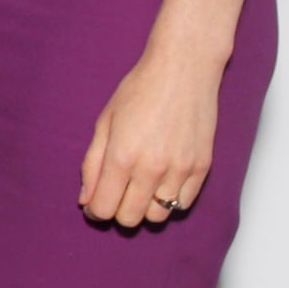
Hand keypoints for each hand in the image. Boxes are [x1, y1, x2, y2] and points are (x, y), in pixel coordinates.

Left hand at [78, 43, 219, 228]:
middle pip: (129, 218)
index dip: (95, 211)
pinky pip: (183, 203)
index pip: (104, 209)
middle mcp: (152, 168)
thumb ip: (93, 165)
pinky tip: (162, 181)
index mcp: (122, 157)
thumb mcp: (104, 123)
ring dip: (145, 207)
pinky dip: (170, 199)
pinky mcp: (202, 167)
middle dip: (117, 210)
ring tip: (141, 186)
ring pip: (158, 216)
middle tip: (117, 193)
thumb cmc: (140, 90)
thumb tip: (86, 200)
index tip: (95, 203)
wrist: (183, 69)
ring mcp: (180, 169)